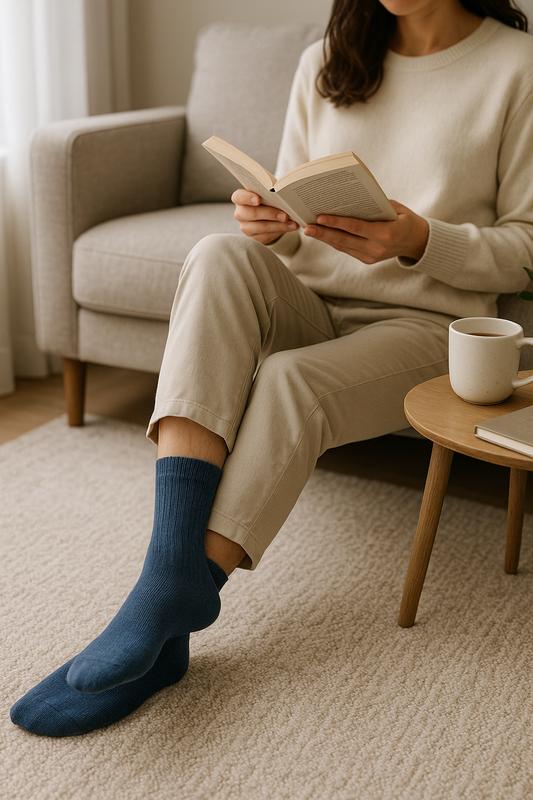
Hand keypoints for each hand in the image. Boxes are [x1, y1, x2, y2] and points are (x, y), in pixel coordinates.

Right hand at [232, 189, 298, 243]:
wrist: (266, 215)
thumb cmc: (266, 200)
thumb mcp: (266, 195)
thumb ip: (270, 194)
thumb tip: (285, 196)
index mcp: (240, 199)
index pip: (239, 197)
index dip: (247, 198)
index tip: (258, 199)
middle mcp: (240, 214)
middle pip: (252, 214)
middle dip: (270, 214)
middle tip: (285, 215)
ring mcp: (246, 227)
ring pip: (261, 227)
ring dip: (279, 225)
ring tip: (292, 223)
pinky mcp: (253, 238)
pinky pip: (267, 236)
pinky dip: (280, 231)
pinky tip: (290, 227)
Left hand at [303, 200, 428, 262]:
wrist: (418, 242)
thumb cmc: (404, 219)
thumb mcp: (394, 208)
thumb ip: (374, 206)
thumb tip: (347, 200)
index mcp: (386, 234)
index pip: (356, 227)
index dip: (337, 223)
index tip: (320, 218)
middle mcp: (377, 249)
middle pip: (344, 240)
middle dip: (324, 234)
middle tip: (306, 228)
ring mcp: (371, 257)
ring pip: (343, 247)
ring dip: (325, 238)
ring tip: (309, 230)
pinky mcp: (367, 260)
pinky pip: (347, 250)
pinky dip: (334, 242)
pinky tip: (322, 234)